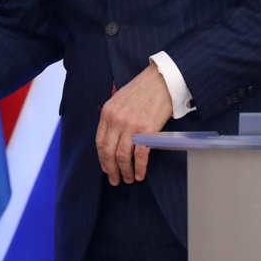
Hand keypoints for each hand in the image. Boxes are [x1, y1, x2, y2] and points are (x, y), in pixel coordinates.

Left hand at [95, 63, 172, 184]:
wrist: (161, 80)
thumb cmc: (142, 89)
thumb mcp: (119, 100)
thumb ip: (114, 117)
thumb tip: (113, 138)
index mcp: (107, 112)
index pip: (99, 141)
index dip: (102, 158)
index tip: (106, 168)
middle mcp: (116, 120)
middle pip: (108, 151)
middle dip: (111, 169)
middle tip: (115, 180)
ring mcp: (131, 125)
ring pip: (122, 156)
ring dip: (125, 171)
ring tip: (128, 179)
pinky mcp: (147, 130)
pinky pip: (140, 155)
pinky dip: (139, 168)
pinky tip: (140, 174)